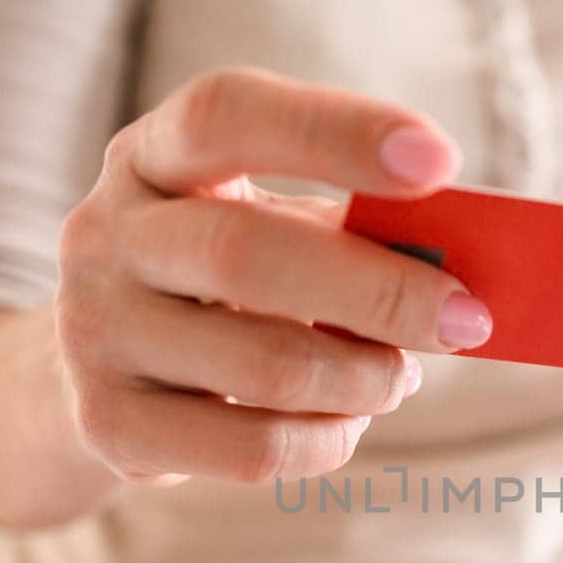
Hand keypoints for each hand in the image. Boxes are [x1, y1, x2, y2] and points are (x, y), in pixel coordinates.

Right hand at [56, 67, 491, 484]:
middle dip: (381, 292)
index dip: (334, 133)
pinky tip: (345, 421)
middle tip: (466, 320)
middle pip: (248, 254)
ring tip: (397, 377)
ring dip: (365, 379)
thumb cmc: (222, 288)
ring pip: (265, 368)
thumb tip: (456, 274)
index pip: (228, 114)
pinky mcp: (110, 427)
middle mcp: (104, 234)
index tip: (439, 163)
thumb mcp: (268, 229)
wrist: (97, 378)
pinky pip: (253, 448)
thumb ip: (346, 234)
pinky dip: (328, 440)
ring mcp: (96, 334)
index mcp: (153, 157)